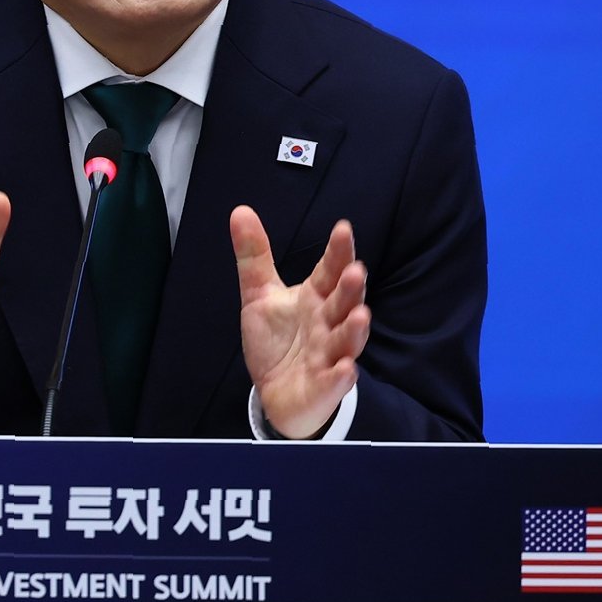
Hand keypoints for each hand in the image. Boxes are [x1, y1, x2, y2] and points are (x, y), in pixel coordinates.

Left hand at [231, 208, 370, 438]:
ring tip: (361, 315)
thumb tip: (240, 210)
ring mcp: (329, 356)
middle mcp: (327, 324)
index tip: (343, 228)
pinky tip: (346, 369)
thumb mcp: (259, 294)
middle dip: (350, 289)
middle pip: (342, 304)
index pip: (329, 272)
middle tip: (356, 270)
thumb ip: (254, 256)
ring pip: (346, 342)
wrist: (276, 391)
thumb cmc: (277, 339)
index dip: (337, 252)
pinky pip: (334, 382)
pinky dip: (341, 376)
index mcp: (315, 298)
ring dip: (354, 330)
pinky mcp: (324, 387)